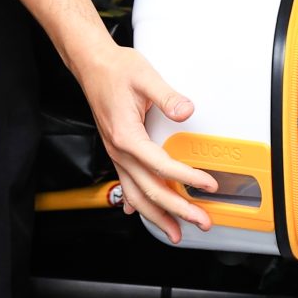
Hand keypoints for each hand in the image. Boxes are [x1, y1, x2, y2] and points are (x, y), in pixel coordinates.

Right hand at [73, 39, 216, 244]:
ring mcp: (116, 154)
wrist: (91, 65)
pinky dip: (137, 204)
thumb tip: (186, 111)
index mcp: (126, 135)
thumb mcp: (145, 77)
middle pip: (149, 190)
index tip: (207, 185)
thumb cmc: (114, 70)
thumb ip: (168, 96)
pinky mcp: (117, 151)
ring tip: (175, 232)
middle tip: (201, 221)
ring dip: (157, 216)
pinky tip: (141, 214)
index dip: (186, 179)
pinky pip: (126, 185)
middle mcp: (119, 150)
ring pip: (135, 195)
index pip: (161, 166)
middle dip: (177, 210)